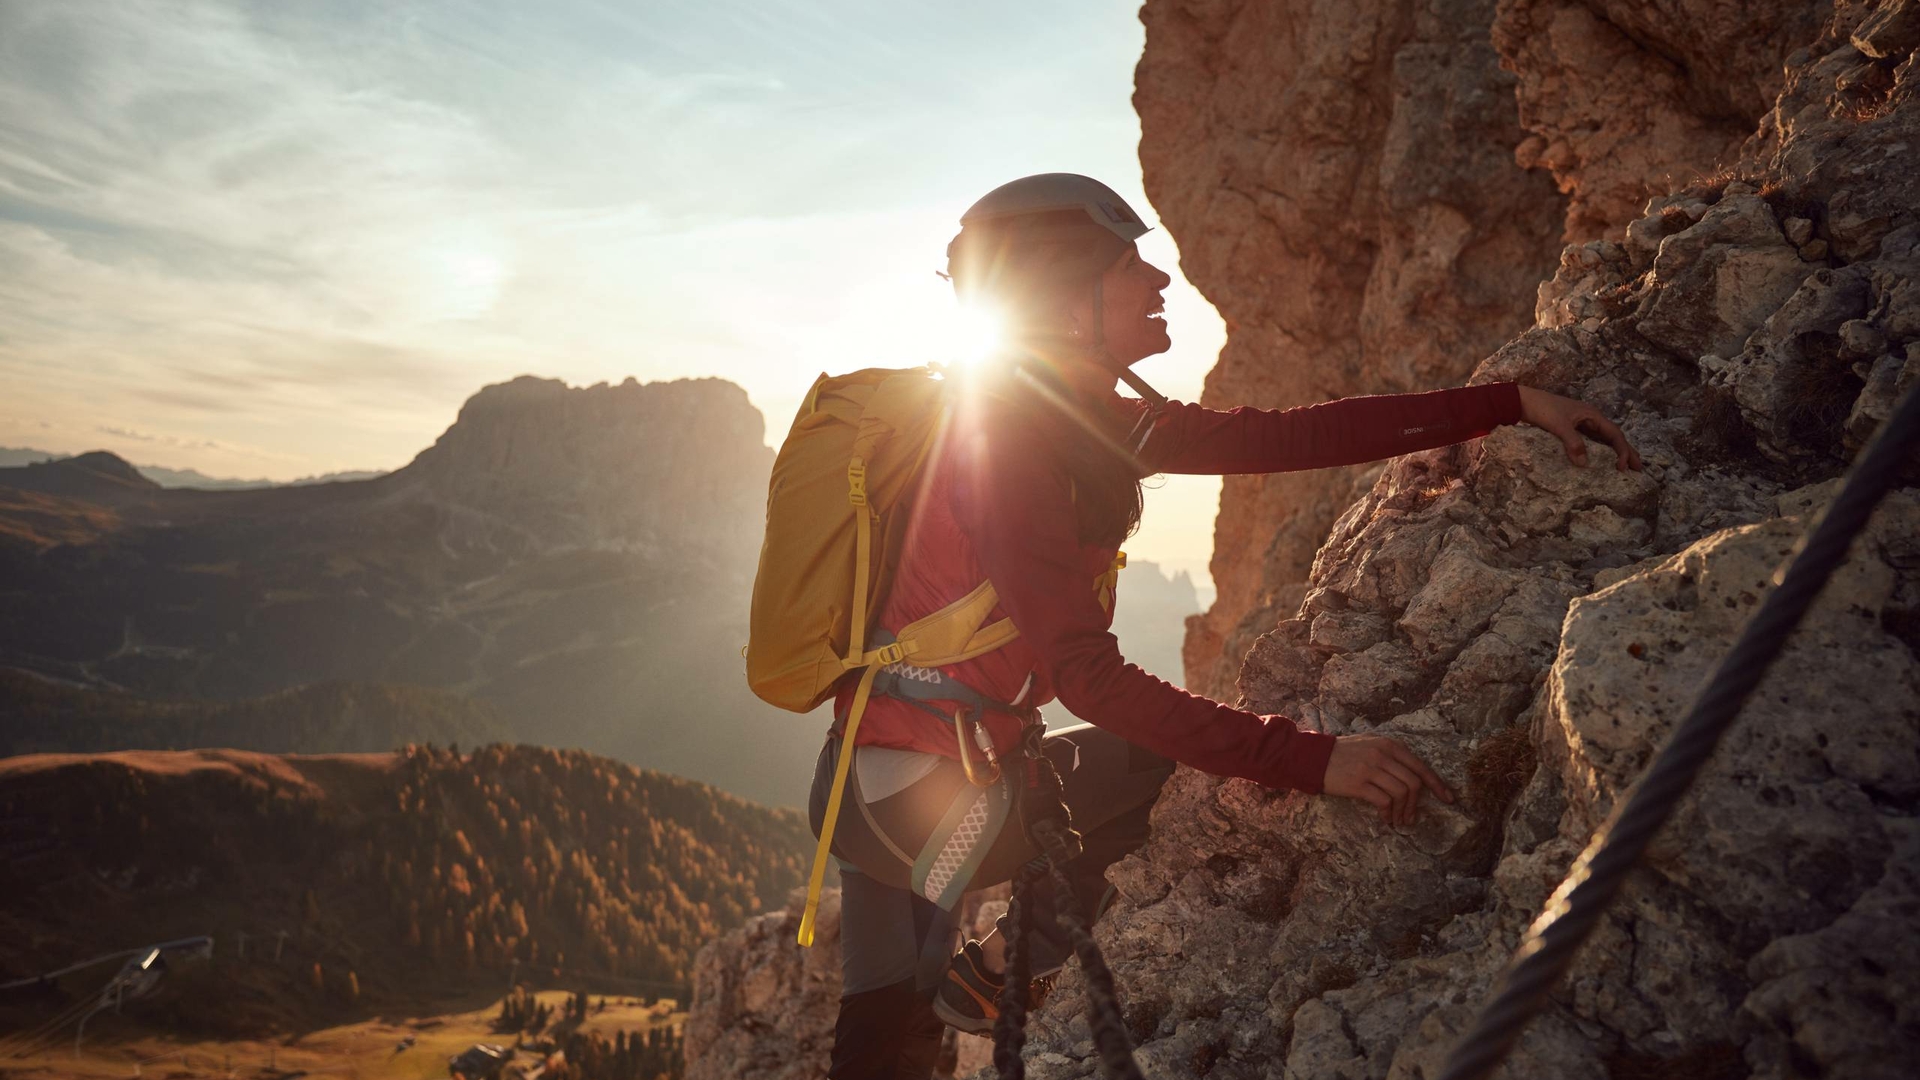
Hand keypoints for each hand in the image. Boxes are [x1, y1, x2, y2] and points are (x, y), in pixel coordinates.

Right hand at [1322, 735, 1453, 825]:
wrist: (1313, 758)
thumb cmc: (1342, 753)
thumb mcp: (1370, 744)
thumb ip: (1392, 756)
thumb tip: (1414, 779)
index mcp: (1389, 745)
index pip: (1420, 766)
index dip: (1437, 785)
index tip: (1448, 799)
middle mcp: (1383, 754)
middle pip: (1414, 782)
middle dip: (1416, 804)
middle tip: (1411, 817)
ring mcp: (1371, 768)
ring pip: (1401, 793)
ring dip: (1403, 811)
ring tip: (1399, 820)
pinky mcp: (1359, 783)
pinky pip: (1384, 801)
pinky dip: (1388, 814)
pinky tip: (1386, 819)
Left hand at [1517, 385, 1643, 470]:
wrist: (1523, 401)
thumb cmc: (1542, 409)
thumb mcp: (1558, 425)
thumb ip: (1572, 442)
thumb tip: (1584, 464)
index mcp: (1592, 415)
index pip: (1614, 434)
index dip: (1622, 451)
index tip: (1623, 467)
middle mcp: (1590, 418)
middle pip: (1614, 437)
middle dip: (1627, 452)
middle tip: (1638, 469)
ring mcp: (1581, 423)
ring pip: (1604, 439)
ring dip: (1615, 452)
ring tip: (1625, 466)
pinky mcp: (1571, 429)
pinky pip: (1591, 441)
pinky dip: (1599, 451)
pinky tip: (1600, 461)